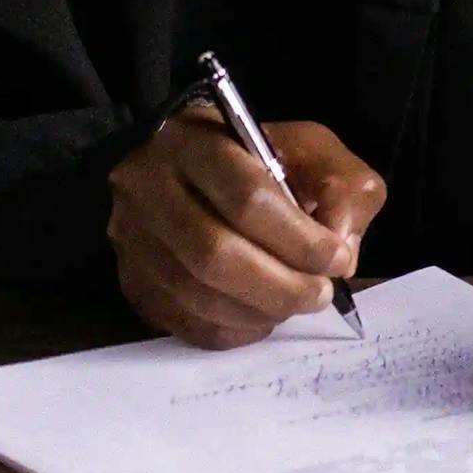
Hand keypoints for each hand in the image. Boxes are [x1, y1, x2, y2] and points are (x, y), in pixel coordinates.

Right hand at [106, 112, 385, 348]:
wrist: (186, 168)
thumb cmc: (256, 160)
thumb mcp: (310, 150)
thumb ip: (341, 189)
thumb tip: (340, 249)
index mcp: (197, 142)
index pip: (248, 198)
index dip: (300, 240)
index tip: (337, 259)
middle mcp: (148, 187)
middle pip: (215, 254)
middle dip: (281, 286)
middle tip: (320, 295)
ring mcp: (132, 237)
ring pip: (197, 295)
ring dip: (260, 311)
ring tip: (294, 304)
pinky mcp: (131, 280)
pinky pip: (183, 322)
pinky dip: (232, 330)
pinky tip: (260, 316)